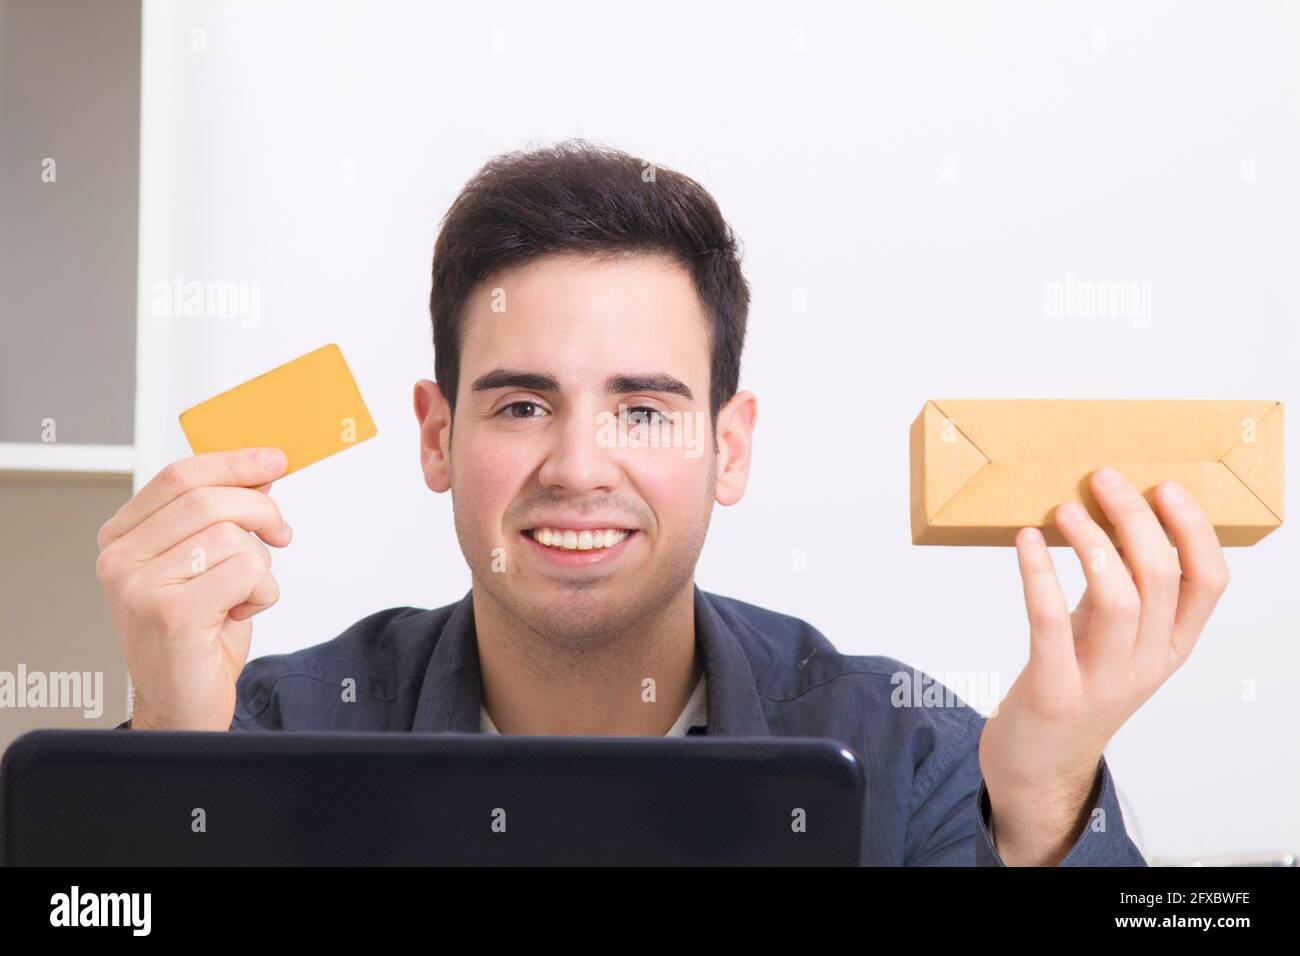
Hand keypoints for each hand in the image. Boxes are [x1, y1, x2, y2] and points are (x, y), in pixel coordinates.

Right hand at [96, 448, 292, 729]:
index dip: (233, 462)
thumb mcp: (206, 564)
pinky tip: (240, 613)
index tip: (274, 459)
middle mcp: (120, 560)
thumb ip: (220, 518)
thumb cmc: (197, 635)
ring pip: (232, 537)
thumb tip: (259, 471)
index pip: (179, 477)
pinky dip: (261, 592)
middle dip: (262, 511)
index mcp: (122, 538)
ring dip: (259, 567)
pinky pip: (245, 571)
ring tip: (242, 595)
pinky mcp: (171, 613)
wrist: (183, 705)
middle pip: (209, 500)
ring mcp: (140, 587)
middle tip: (281, 533)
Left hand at [978, 466, 1229, 863]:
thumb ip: (1122, 586)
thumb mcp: (1111, 636)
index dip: (1193, 529)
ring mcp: (1102, 681)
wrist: (1037, 766)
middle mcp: (1147, 663)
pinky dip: (1038, 575)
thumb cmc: (1073, 683)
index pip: (1209, 582)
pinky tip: (1025, 542)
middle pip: (1161, 577)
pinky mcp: (1054, 692)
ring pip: (1119, 598)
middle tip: (1103, 478)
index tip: (1166, 486)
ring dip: (1092, 543)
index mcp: (1171, 646)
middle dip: (1135, 518)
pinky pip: (1051, 624)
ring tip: (1064, 509)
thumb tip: (1116, 511)